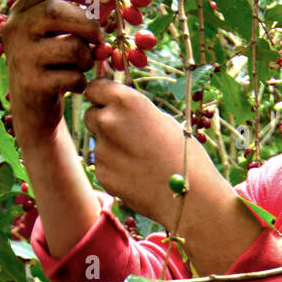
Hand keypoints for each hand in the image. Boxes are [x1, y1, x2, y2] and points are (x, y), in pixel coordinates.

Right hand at [1, 0, 99, 144]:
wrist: (33, 110)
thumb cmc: (53, 64)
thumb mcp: (60, 35)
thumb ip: (78, 14)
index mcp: (21, 11)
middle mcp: (15, 29)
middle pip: (54, 11)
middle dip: (87, 22)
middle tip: (100, 35)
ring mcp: (21, 57)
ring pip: (70, 46)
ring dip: (87, 57)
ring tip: (83, 65)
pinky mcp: (31, 84)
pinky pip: (71, 76)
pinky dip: (81, 81)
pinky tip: (74, 85)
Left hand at [83, 77, 211, 228]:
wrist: (190, 193)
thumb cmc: (184, 153)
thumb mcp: (161, 120)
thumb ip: (134, 112)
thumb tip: (118, 111)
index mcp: (126, 102)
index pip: (95, 88)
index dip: (102, 96)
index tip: (108, 103)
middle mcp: (108, 121)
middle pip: (91, 115)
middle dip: (103, 121)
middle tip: (127, 135)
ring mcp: (102, 149)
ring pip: (98, 142)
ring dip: (112, 147)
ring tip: (140, 160)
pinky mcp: (102, 173)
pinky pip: (103, 165)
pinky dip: (114, 168)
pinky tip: (136, 175)